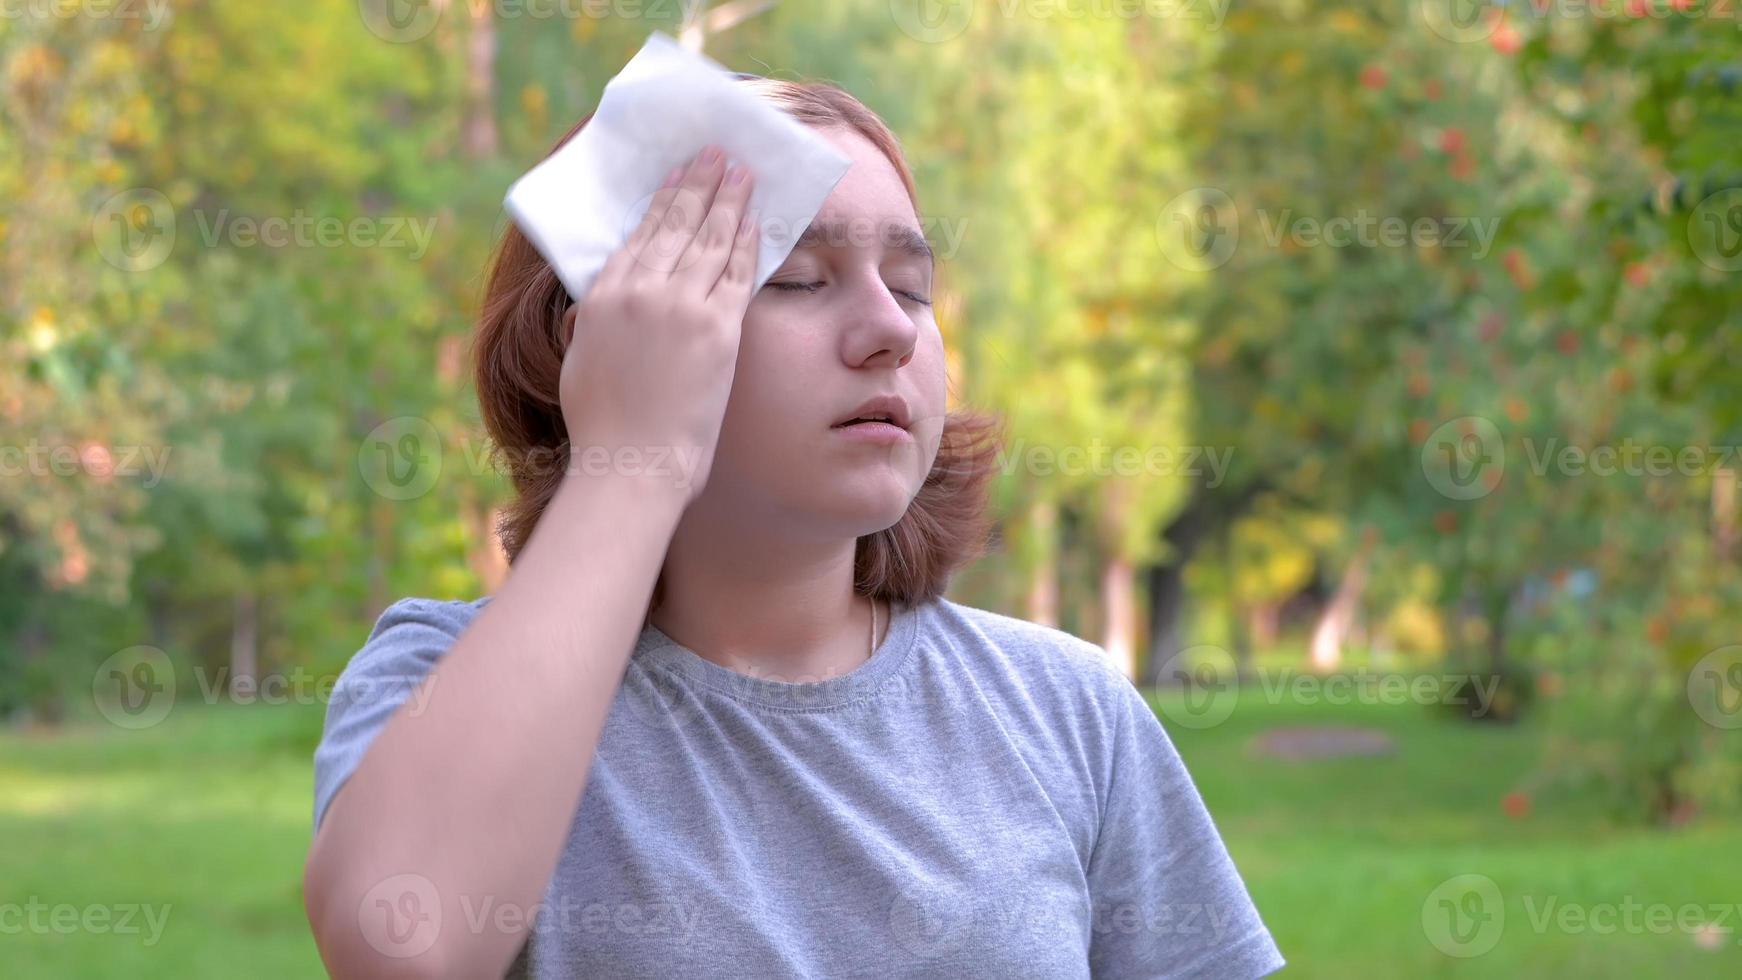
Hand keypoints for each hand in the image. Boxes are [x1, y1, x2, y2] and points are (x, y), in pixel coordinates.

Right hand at [558, 145, 758, 505]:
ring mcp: (681, 307)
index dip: (664, 202)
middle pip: (677, 224)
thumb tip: (600, 307)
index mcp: (602, 297)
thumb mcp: (582, 363)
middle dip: (700, 184)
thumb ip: (594, 326)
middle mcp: (640, 292)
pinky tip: (757, 220)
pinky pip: (738, 273)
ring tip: (742, 172)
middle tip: (718, 154)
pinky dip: (748, 242)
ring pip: (710, 239)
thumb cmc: (603, 429)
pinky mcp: (718, 329)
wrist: (632, 465)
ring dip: (729, 200)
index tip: (679, 177)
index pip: (640, 235)